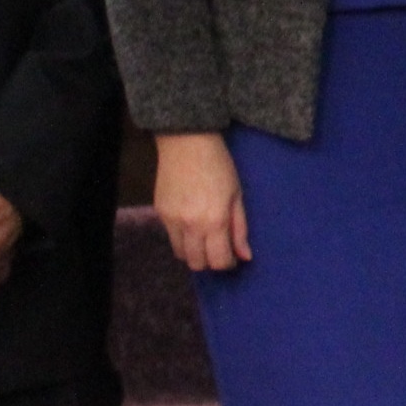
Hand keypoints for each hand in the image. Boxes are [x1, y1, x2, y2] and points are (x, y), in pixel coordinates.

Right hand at [152, 132, 251, 271]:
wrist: (187, 142)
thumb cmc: (219, 165)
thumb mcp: (237, 195)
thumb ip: (240, 229)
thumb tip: (245, 256)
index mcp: (215, 221)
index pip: (219, 261)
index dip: (228, 264)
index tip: (233, 256)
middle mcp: (191, 225)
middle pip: (197, 264)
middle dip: (210, 261)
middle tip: (218, 248)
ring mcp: (172, 220)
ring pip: (181, 254)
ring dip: (194, 252)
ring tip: (204, 238)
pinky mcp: (160, 213)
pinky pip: (171, 237)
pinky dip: (182, 238)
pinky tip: (191, 223)